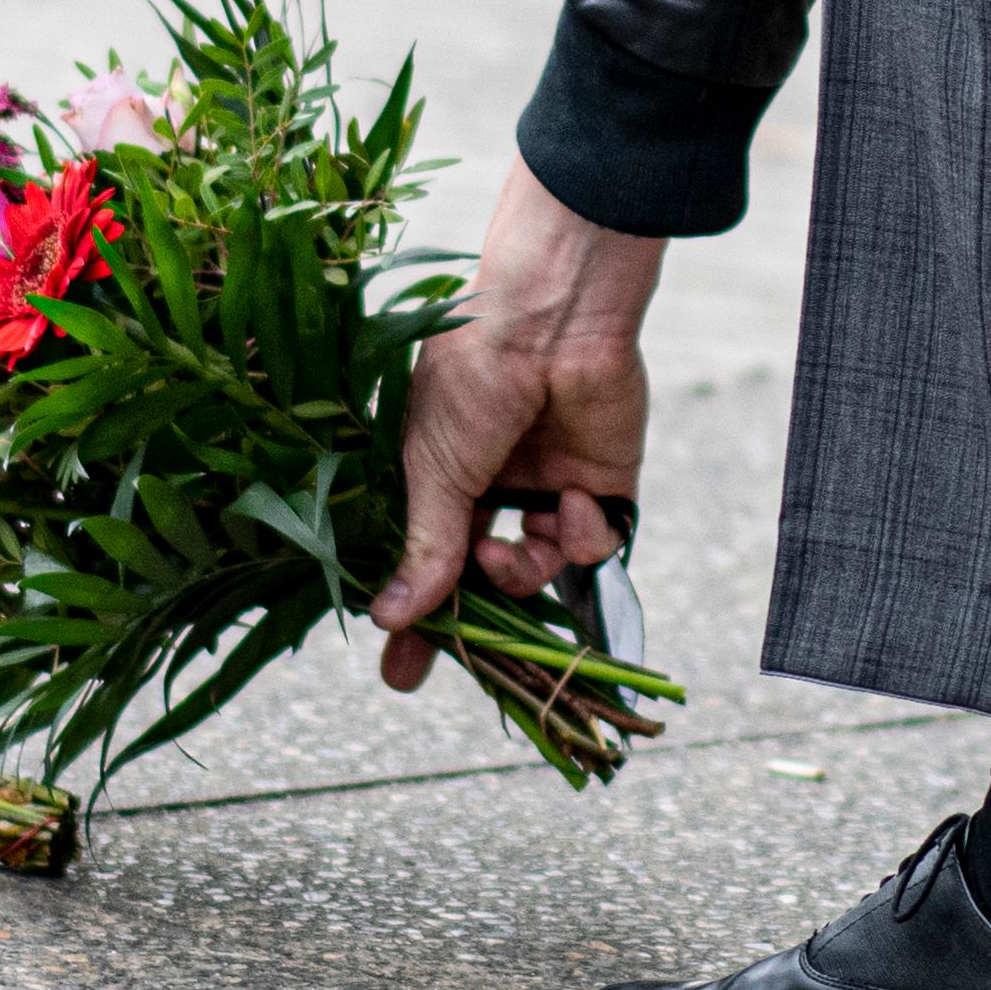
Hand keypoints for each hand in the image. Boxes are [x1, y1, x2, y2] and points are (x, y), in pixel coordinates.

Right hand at [370, 160, 662, 691]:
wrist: (551, 319)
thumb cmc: (475, 378)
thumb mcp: (434, 469)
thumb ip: (426, 549)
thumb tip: (389, 618)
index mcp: (439, 475)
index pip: (424, 557)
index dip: (414, 612)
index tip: (400, 670)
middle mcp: (493, 486)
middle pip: (484, 576)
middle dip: (474, 621)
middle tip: (460, 657)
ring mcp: (547, 487)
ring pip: (538, 570)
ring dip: (521, 573)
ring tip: (505, 551)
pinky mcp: (601, 484)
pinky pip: (592, 544)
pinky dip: (581, 535)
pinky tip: (570, 501)